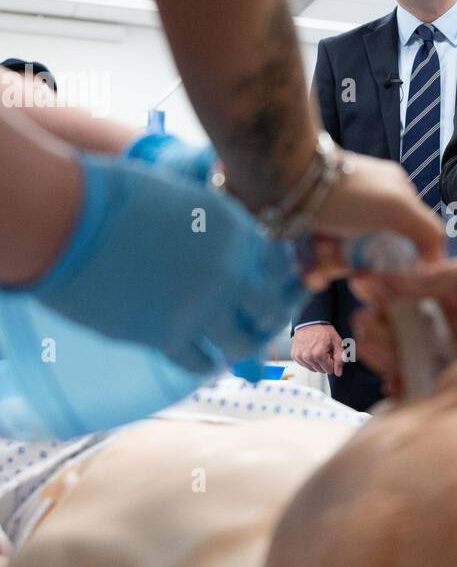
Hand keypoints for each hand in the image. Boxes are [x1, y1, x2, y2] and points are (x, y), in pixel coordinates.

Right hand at [19, 153, 303, 374]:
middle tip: (259, 326)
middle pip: (270, 308)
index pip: (277, 264)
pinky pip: (201, 361)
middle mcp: (230, 268)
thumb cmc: (114, 201)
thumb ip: (214, 233)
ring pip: (241, 342)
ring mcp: (203, 305)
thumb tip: (234, 267)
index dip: (276, 281)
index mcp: (235, 227)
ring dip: (239, 348)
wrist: (69, 220)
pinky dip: (206, 365)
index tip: (270, 292)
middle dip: (267, 319)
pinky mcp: (169, 334)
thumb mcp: (182, 201)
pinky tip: (204, 362)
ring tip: (232, 350)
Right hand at [291, 322, 345, 375]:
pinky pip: (305, 365)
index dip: (333, 362)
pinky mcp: (295, 356)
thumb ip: (340, 358)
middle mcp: (307, 357)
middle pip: (321, 370)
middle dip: (325, 362)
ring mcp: (300, 357)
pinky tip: (311, 350)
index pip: (329, 370)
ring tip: (317, 350)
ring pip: (313, 369)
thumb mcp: (337, 342)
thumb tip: (338, 372)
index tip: (331, 353)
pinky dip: (309, 360)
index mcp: (319, 354)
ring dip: (317, 362)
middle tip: (325, 350)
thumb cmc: (323, 330)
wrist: (310, 321)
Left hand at [312, 152, 443, 270]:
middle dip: (358, 267)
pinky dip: (313, 270)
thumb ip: (427, 231)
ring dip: (332, 269)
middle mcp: (369, 207)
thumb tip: (437, 262)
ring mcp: (339, 219)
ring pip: (344, 261)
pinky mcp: (311, 229)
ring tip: (319, 261)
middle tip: (345, 267)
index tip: (388, 280)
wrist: (289, 181)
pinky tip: (308, 272)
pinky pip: (318, 261)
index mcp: (396, 197)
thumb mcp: (399, 207)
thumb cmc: (350, 193)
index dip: (402, 263)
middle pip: (373, 254)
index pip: (410, 239)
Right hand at [352, 246, 456, 403]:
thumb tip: (374, 278)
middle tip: (370, 332)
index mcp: (454, 298)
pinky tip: (403, 392)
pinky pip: (452, 396)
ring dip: (397, 364)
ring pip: (422, 368)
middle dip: (382, 337)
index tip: (362, 305)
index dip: (381, 308)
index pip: (404, 307)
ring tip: (384, 356)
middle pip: (406, 341)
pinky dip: (425, 397)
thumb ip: (430, 281)